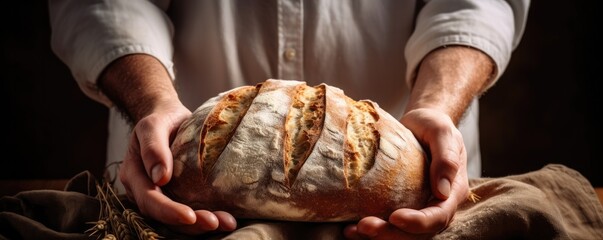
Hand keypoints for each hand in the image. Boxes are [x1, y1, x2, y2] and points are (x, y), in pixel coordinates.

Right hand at [119, 101, 237, 234]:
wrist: (170, 117)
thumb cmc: (160, 119)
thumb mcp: (153, 125)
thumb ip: (153, 147)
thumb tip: (160, 177)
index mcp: (134, 176)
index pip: (149, 200)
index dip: (168, 212)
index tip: (190, 216)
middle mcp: (146, 191)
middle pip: (164, 217)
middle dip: (190, 224)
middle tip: (215, 223)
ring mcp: (163, 195)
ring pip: (179, 219)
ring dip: (202, 225)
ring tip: (226, 222)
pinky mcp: (179, 196)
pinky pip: (191, 211)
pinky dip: (209, 216)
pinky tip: (227, 218)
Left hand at [343, 108, 468, 238]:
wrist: (419, 123)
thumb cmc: (433, 125)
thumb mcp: (442, 132)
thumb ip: (447, 158)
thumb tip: (443, 191)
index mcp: (451, 193)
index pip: (438, 217)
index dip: (417, 223)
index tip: (395, 217)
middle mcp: (435, 206)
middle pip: (416, 233)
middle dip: (390, 234)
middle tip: (364, 226)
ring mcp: (417, 207)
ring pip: (400, 232)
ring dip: (377, 236)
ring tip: (352, 231)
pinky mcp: (399, 204)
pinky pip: (386, 223)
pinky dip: (369, 229)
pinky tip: (348, 227)